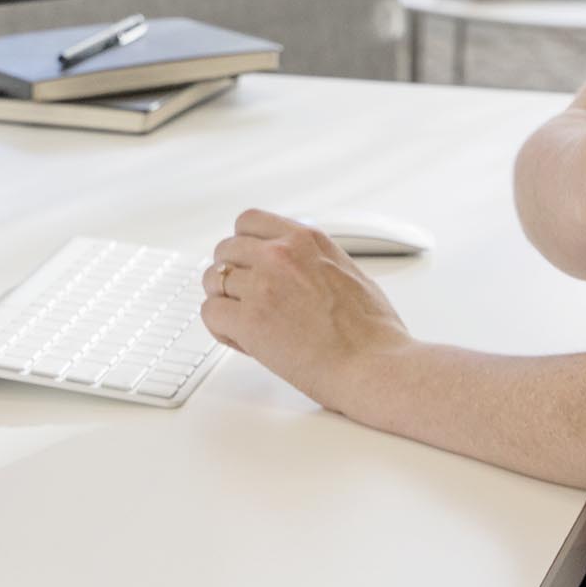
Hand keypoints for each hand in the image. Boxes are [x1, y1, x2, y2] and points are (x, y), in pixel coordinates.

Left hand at [200, 210, 411, 412]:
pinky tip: (242, 339)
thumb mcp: (349, 271)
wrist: (374, 365)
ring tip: (244, 323)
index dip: (242, 244)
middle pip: (226, 250)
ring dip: (225, 301)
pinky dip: (221, 328)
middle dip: (231, 274)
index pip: (249, 221)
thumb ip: (315, 261)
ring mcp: (263, 285)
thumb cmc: (373, 331)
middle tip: (245, 299)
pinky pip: (210, 313)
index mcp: (306, 240)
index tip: (247, 262)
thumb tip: (301, 269)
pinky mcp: (250, 320)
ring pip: (214, 280)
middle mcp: (281, 255)